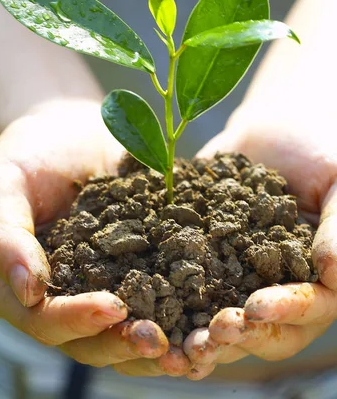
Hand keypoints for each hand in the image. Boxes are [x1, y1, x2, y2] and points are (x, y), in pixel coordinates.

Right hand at [0, 99, 173, 367]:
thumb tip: (28, 291)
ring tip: (189, 349)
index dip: (76, 320)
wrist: (68, 131)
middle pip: (87, 342)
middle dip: (122, 344)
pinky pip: (153, 304)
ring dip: (154, 345)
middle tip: (160, 341)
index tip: (113, 307)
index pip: (44, 320)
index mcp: (13, 290)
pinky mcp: (133, 274)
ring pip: (122, 335)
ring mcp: (96, 291)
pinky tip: (204, 321)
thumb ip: (4, 236)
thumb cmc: (27, 154)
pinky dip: (176, 318)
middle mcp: (55, 301)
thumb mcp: (2, 185)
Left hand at [183, 98, 336, 378]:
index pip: (310, 307)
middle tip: (211, 332)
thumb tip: (332, 276)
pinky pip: (190, 294)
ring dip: (204, 337)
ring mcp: (241, 278)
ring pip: (227, 323)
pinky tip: (151, 320)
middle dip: (239, 334)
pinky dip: (172, 312)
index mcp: (319, 275)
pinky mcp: (205, 263)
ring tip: (180, 344)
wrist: (272, 126)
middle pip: (266, 330)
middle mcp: (282, 287)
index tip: (254, 306)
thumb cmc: (318, 146)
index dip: (284, 311)